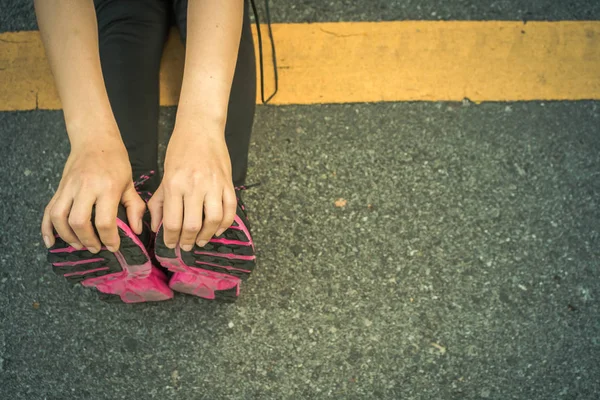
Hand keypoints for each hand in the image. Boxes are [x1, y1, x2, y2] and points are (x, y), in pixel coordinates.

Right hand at [41, 132, 145, 252]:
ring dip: (68, 236)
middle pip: (79, 221)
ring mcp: (68, 187)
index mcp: (107, 187)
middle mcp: (85, 187)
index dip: (109, 239)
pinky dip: (47, 228)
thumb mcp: (130, 183)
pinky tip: (51, 241)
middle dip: (87, 240)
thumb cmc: (115, 162)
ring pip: (59, 217)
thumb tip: (136, 230)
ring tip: (80, 245)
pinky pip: (48, 210)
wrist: (94, 140)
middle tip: (96, 248)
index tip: (114, 247)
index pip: (104, 221)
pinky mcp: (59, 188)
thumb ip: (135, 207)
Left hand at [148, 124, 235, 250]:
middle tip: (185, 246)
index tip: (170, 244)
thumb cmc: (180, 151)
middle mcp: (194, 186)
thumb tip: (157, 227)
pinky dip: (225, 224)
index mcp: (175, 184)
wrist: (201, 129)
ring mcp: (214, 185)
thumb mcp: (164, 175)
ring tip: (201, 240)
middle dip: (188, 241)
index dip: (171, 239)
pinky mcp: (228, 183)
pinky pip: (230, 210)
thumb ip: (159, 202)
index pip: (173, 222)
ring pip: (213, 221)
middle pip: (193, 226)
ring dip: (207, 236)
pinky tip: (218, 229)